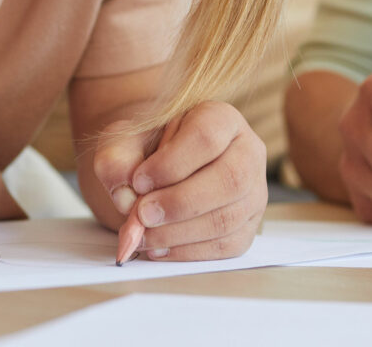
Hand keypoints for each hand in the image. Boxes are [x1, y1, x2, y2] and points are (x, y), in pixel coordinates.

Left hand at [91, 101, 265, 260]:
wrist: (158, 172)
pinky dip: (188, 252)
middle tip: (141, 214)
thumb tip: (125, 193)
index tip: (138, 180)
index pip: (206, 137)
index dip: (171, 164)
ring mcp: (254, 192)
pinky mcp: (248, 227)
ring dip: (179, 233)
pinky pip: (226, 246)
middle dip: (179, 203)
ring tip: (144, 235)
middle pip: (229, 180)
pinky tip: (159, 248)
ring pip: (227, 218)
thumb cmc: (146, 151)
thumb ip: (116, 160)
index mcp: (221, 118)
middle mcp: (248, 152)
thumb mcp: (123, 142)